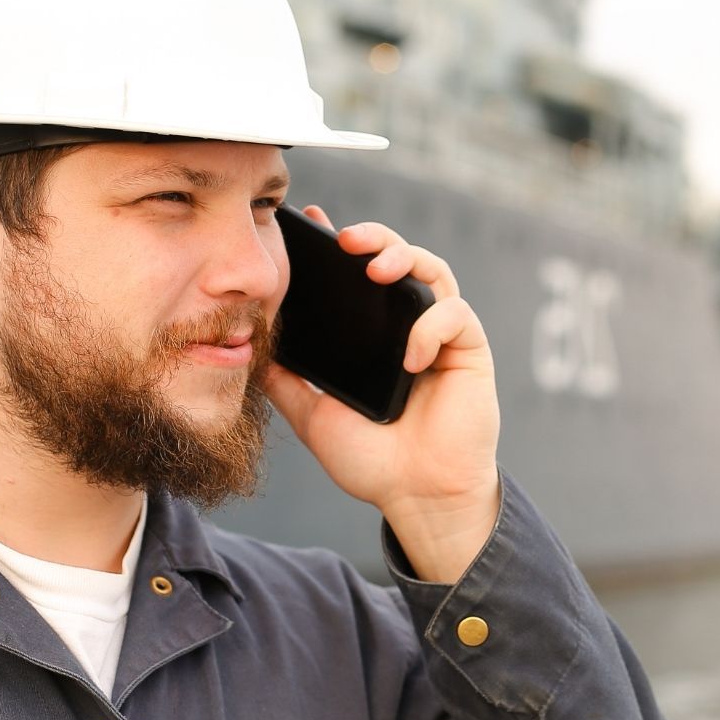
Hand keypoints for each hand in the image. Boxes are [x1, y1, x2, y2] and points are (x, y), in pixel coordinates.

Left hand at [261, 206, 501, 584]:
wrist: (415, 497)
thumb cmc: (372, 461)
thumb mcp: (313, 415)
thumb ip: (286, 382)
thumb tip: (249, 350)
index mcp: (375, 335)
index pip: (358, 274)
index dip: (339, 242)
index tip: (310, 222)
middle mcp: (409, 326)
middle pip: (399, 258)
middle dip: (375, 237)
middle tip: (346, 240)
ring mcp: (441, 336)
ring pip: (432, 271)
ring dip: (404, 257)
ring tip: (375, 267)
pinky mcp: (469, 352)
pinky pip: (455, 316)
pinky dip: (431, 326)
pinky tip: (412, 357)